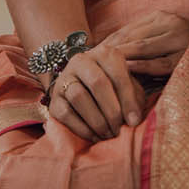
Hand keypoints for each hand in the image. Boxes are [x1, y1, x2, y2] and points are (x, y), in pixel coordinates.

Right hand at [47, 11, 188, 141]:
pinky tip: (94, 136)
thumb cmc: (113, 88)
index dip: (127, 100)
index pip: (118, 74)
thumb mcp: (127, 86)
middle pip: (97, 83)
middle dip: (111, 111)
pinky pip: (65, 113)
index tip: (134, 122)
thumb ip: (134, 97)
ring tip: (108, 134)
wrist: (82, 86)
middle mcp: (82, 60)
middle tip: (119, 130)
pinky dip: (81, 128)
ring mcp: (65, 78)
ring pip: (78, 96)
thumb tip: (133, 120)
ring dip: (96, 120)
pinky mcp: (54, 98)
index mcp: (105, 53)